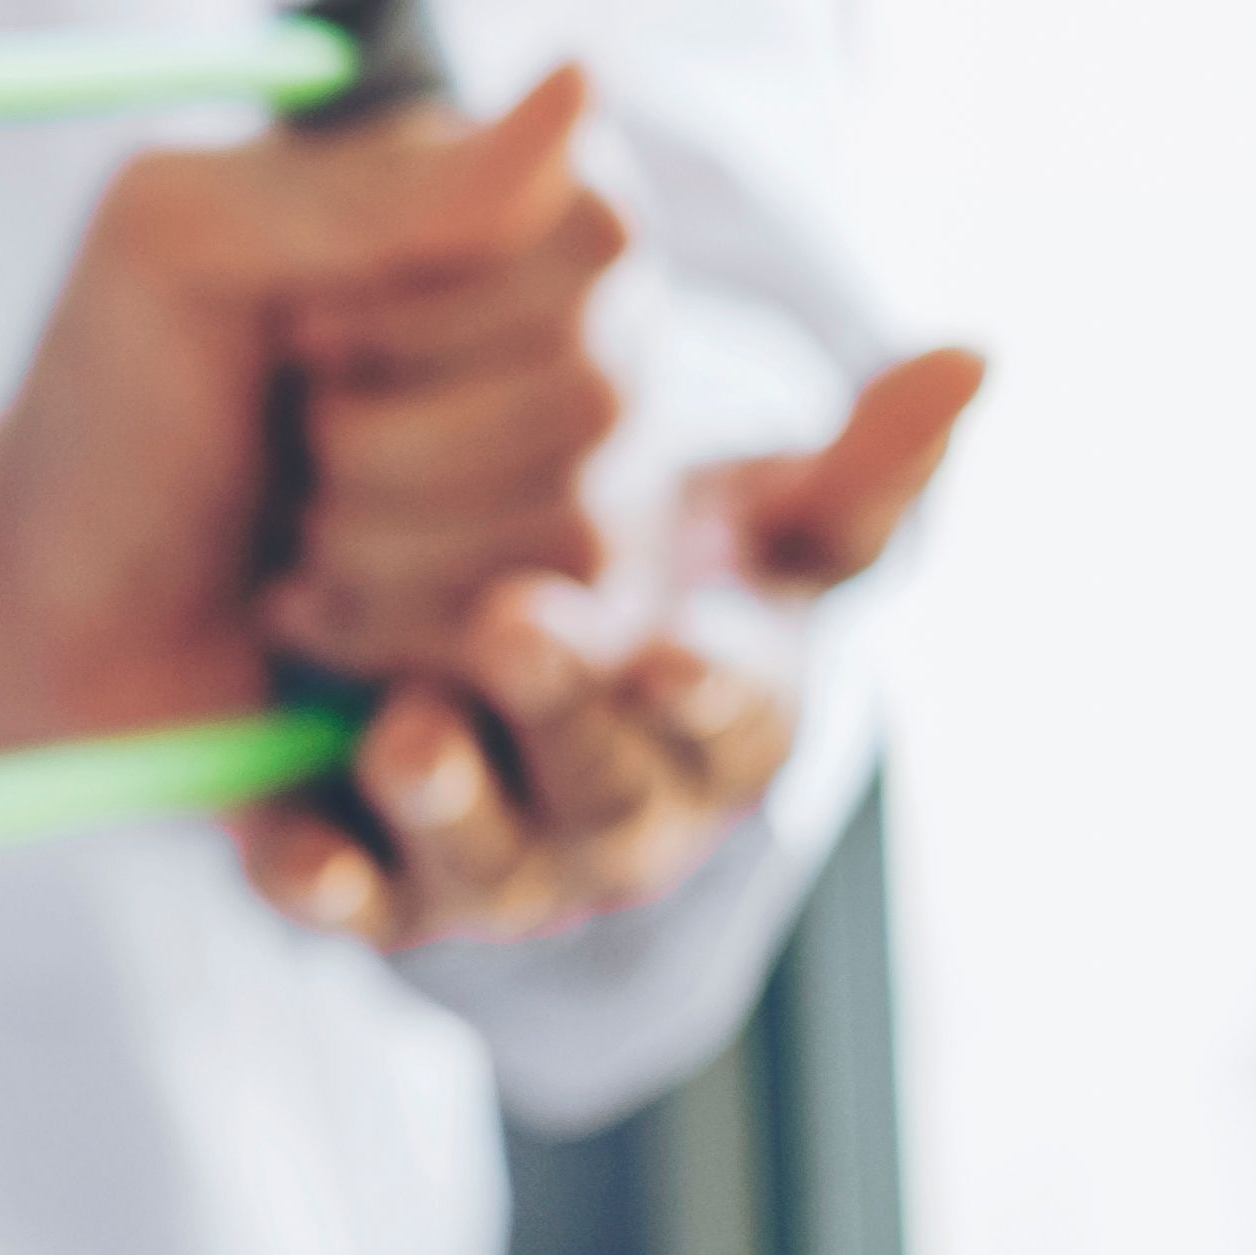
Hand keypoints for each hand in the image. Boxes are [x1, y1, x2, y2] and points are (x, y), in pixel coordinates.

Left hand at [0, 69, 616, 743]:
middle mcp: (573, 331)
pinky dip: (394, 632)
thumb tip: (584, 77)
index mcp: (492, 203)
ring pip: (572, 523)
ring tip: (288, 531)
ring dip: (376, 543)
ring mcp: (579, 482)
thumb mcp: (185, 250)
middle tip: (284, 436)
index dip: (426, 306)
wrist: (47, 610)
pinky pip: (552, 642)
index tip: (296, 326)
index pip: (593, 236)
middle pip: (595, 390)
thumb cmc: (110, 404)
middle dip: (383, 439)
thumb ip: (378, 189)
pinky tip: (314, 610)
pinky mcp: (549, 624)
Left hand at [239, 346, 984, 946]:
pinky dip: (321, 881)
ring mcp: (495, 855)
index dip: (715, 685)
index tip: (687, 643)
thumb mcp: (738, 513)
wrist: (453, 629)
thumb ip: (848, 463)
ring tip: (404, 730)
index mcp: (719, 717)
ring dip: (449, 801)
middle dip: (567, 716)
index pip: (736, 709)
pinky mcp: (368, 878)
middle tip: (514, 624)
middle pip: (608, 788)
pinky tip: (283, 849)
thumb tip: (972, 356)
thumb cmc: (633, 568)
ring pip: (481, 859)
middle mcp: (619, 806)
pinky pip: (345, 898)